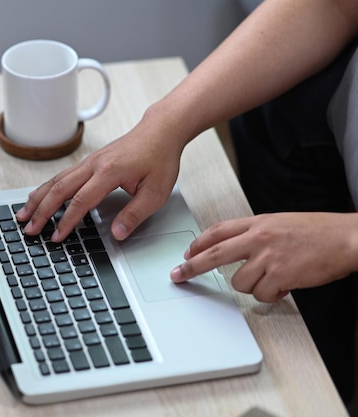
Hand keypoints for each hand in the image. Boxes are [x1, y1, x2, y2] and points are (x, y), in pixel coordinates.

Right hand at [16, 107, 186, 241]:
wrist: (160, 131)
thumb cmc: (159, 159)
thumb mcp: (156, 193)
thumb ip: (135, 215)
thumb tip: (116, 234)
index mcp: (110, 172)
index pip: (81, 201)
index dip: (66, 221)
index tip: (56, 236)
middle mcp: (94, 164)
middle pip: (60, 189)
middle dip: (41, 211)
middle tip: (29, 228)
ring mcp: (90, 161)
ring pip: (56, 180)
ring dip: (38, 198)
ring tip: (23, 214)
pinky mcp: (89, 161)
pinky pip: (62, 175)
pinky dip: (47, 187)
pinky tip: (39, 195)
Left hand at [170, 212, 357, 301]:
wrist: (347, 238)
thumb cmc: (318, 232)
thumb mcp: (280, 222)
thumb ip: (257, 233)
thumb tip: (235, 247)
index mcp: (258, 223)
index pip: (218, 231)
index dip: (198, 243)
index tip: (186, 253)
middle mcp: (259, 238)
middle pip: (214, 254)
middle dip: (192, 267)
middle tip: (179, 275)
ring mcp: (268, 256)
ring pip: (239, 282)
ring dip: (252, 287)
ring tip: (272, 280)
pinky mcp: (281, 275)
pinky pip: (262, 294)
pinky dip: (271, 296)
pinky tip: (285, 287)